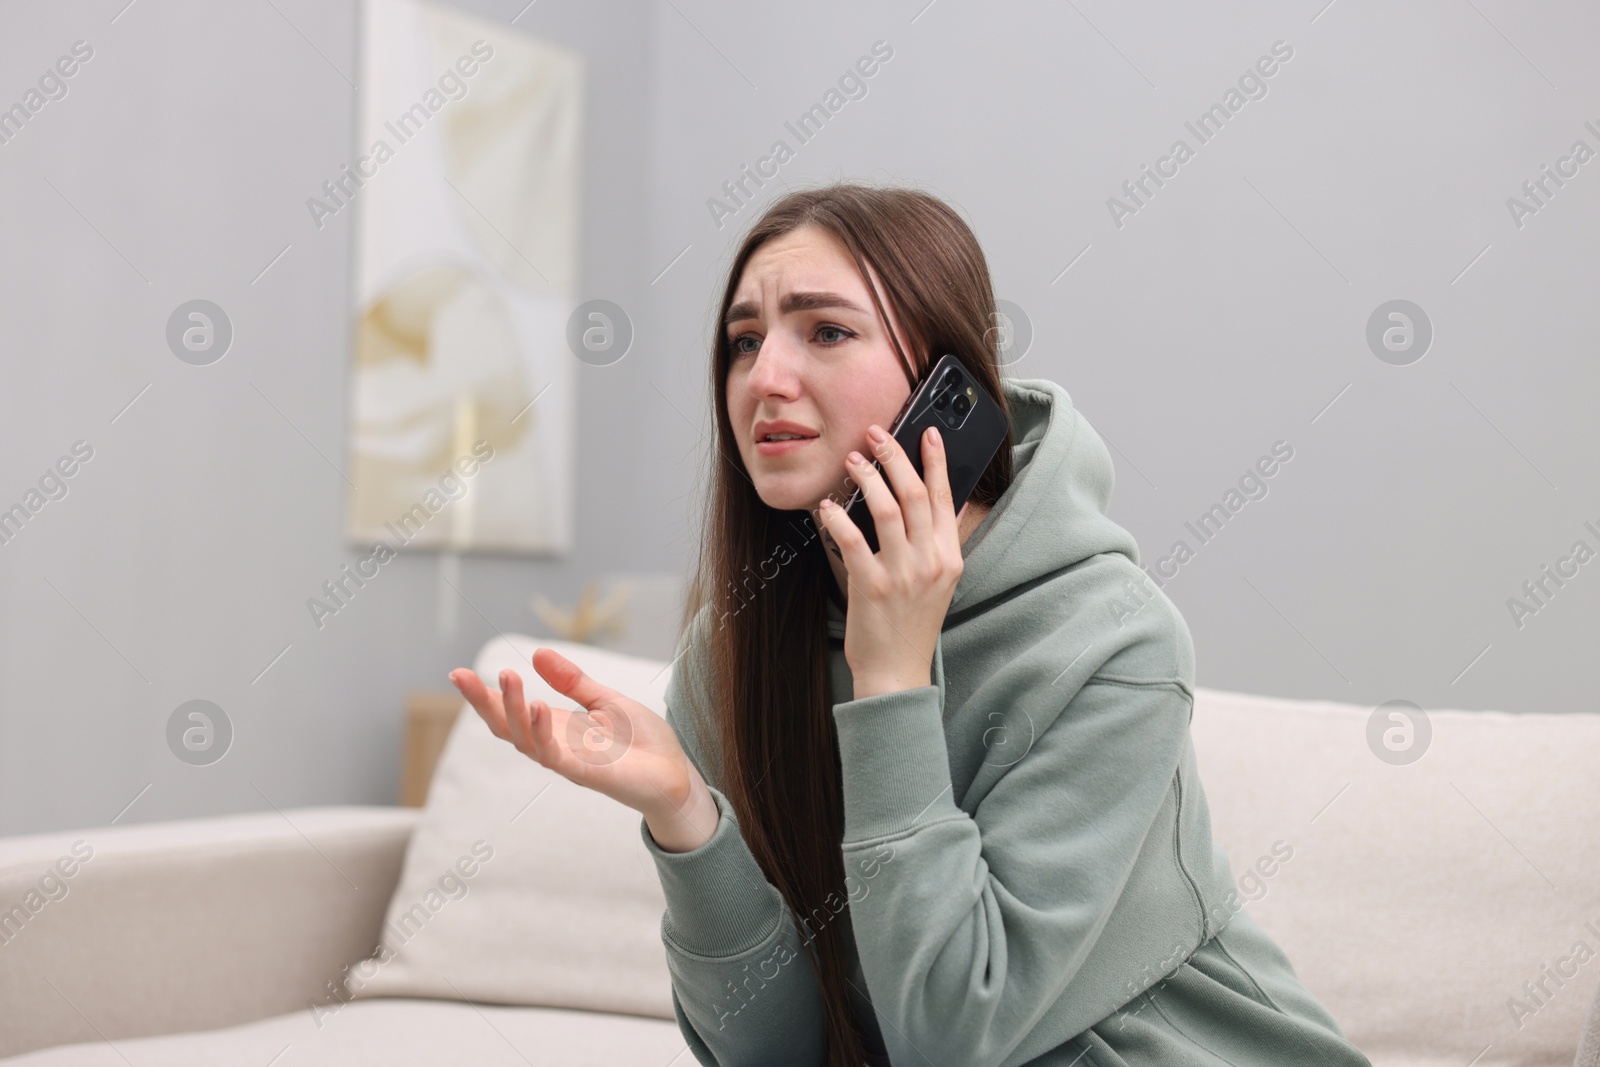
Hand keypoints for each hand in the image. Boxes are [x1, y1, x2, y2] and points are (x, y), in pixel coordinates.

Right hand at [448, 648, 718, 851]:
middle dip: (483, 703)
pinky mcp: (586, 774)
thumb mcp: (605, 700)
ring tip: (506, 678)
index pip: (511, 712)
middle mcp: (555, 746)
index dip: (484, 696)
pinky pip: (556, 755)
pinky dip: (544, 732)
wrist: (675, 774)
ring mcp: (567, 762)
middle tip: (460, 676)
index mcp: (556, 728)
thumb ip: (572, 681)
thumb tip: (536, 654)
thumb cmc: (642, 742)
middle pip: (506, 728)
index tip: (457, 674)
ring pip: (526, 740)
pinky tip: (538, 706)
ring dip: (513, 709)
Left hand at [816, 423, 962, 699]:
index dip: (937, 462)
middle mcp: (931, 562)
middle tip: (876, 433)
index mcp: (950, 557)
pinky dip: (838, 518)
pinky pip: (853, 540)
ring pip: (887, 510)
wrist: (897, 672)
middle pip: (916, 495)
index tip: (928, 433)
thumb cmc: (912, 625)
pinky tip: (827, 506)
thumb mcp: (939, 583)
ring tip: (852, 460)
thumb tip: (939, 504)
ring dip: (868, 479)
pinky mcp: (872, 587)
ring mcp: (903, 574)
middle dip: (896, 457)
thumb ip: (939, 544)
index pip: (946, 498)